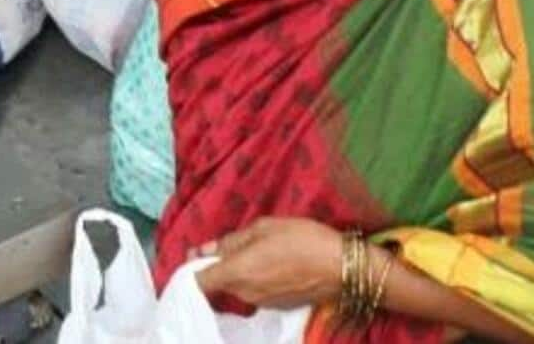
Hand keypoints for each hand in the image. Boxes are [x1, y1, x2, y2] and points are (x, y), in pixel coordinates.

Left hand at [192, 218, 347, 309]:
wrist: (342, 267)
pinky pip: (256, 291)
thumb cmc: (302, 239)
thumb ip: (231, 241)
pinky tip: (276, 263)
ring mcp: (261, 303)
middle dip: (221, 265)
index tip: (194, 257)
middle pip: (219, 283)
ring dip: (241, 271)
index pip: (199, 282)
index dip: (191, 270)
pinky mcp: (277, 306)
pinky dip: (257, 278)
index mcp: (237, 273)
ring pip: (238, 287)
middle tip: (238, 242)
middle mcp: (244, 294)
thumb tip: (204, 250)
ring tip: (262, 249)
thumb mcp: (264, 228)